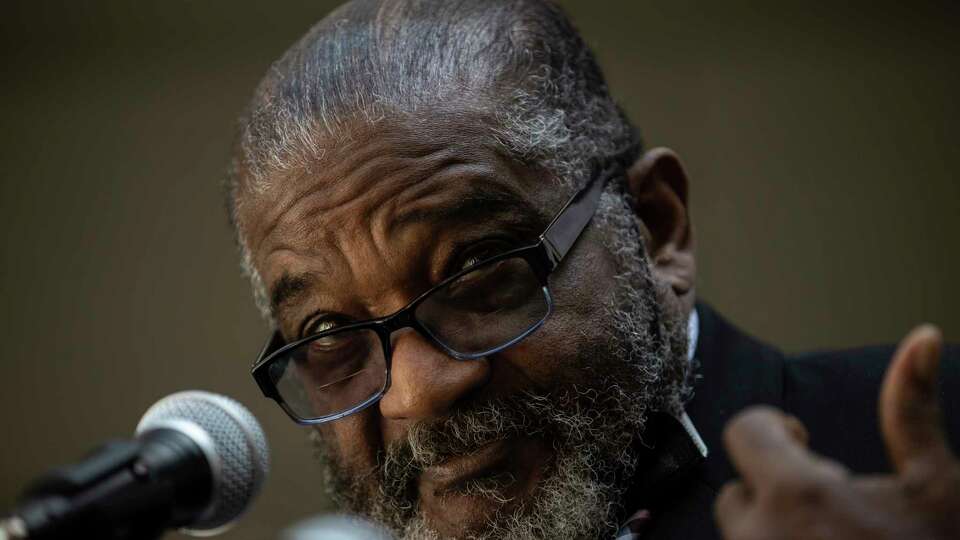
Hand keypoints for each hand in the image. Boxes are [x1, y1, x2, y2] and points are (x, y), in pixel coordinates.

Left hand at [714, 325, 959, 539]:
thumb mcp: (936, 484)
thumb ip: (911, 409)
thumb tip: (920, 336)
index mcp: (797, 493)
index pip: (743, 430)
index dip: (771, 428)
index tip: (800, 437)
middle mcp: (761, 536)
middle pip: (737, 491)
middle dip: (775, 489)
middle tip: (828, 507)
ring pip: (742, 536)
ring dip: (774, 530)